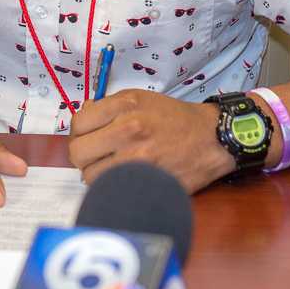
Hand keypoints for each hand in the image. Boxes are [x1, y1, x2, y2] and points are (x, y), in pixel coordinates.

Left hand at [67, 90, 233, 192]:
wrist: (211, 138)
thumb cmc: (175, 118)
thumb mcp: (140, 99)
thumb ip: (108, 107)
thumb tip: (83, 118)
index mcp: (125, 106)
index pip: (78, 123)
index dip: (79, 132)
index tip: (87, 136)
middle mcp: (128, 130)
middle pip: (78, 152)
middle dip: (83, 155)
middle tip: (95, 155)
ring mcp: (137, 159)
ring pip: (90, 176)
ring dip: (97, 174)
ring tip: (111, 167)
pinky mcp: (146, 181)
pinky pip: (112, 189)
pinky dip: (112, 186)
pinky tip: (123, 178)